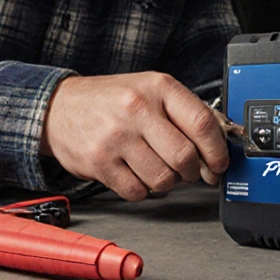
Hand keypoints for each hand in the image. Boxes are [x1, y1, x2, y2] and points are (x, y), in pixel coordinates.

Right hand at [41, 72, 228, 200]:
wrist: (59, 108)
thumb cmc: (111, 100)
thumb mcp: (150, 90)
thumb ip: (184, 113)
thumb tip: (218, 146)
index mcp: (157, 88)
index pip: (202, 124)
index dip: (217, 151)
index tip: (220, 163)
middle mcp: (137, 110)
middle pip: (185, 157)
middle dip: (193, 171)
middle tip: (189, 170)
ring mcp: (117, 137)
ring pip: (164, 179)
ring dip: (168, 182)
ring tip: (157, 167)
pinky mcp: (100, 162)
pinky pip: (138, 192)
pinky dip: (143, 189)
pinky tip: (136, 172)